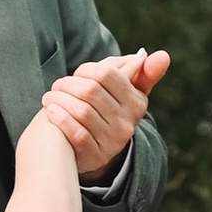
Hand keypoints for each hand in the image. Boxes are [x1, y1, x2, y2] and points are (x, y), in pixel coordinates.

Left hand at [42, 48, 168, 179]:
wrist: (94, 150)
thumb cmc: (110, 110)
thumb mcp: (129, 92)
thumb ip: (144, 72)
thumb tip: (161, 56)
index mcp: (135, 103)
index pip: (107, 74)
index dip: (87, 70)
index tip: (77, 74)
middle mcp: (126, 123)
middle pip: (91, 91)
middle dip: (68, 84)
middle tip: (57, 85)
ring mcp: (111, 142)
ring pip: (82, 111)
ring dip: (59, 100)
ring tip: (49, 97)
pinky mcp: (94, 155)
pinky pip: (76, 133)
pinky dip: (60, 118)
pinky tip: (50, 110)